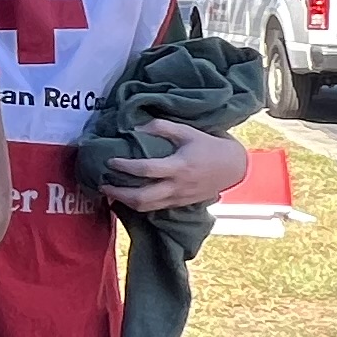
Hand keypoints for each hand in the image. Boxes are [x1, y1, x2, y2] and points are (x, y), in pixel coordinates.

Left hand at [95, 119, 253, 210]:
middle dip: (119, 193)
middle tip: (103, 184)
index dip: (125, 167)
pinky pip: (154, 208)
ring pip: (146, 207)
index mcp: (179, 166)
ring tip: (110, 192)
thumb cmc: (209, 146)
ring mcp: (178, 198)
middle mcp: (177, 186)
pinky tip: (127, 197)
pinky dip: (138, 204)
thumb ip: (163, 127)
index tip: (110, 161)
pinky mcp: (179, 204)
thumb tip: (136, 127)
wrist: (233, 168)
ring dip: (125, 202)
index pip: (146, 170)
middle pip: (142, 198)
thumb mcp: (189, 131)